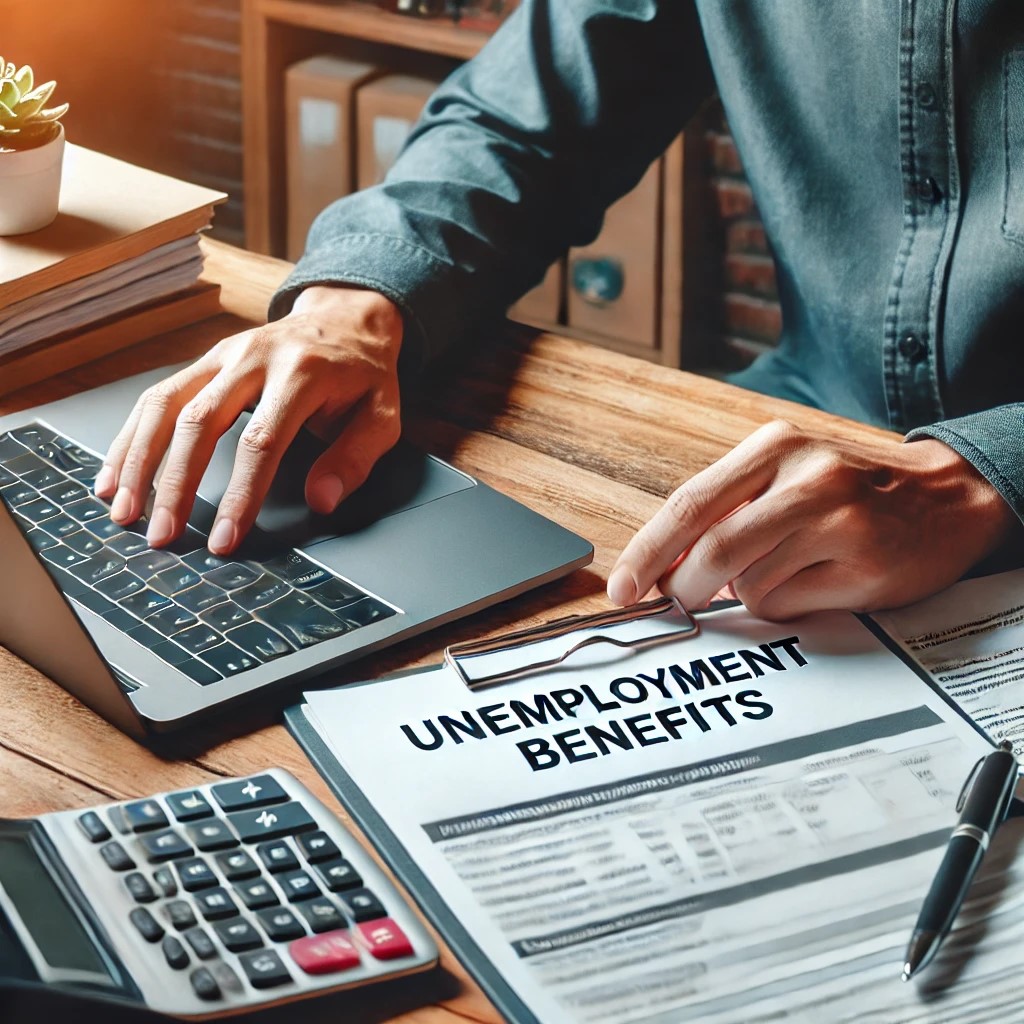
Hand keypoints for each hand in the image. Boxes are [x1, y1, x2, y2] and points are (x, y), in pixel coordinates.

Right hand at [93, 285, 403, 555]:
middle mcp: (253, 358)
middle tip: (163, 535)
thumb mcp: (384, 415)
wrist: (346, 319)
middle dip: (176, 484)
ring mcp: (222, 355)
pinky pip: (157, 397)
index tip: (225, 538)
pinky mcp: (204, 362)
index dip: (240, 493)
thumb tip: (321, 500)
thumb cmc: (364, 375)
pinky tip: (114, 474)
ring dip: (139, 460)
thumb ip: (355, 457)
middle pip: (200, 422)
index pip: (262, 441)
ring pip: (165, 405)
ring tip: (123, 510)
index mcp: (302, 373)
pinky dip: (130, 437)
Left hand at [606, 420, 1017, 619]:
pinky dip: (786, 605)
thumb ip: (726, 509)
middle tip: (683, 599)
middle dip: (686, 587)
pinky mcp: (866, 563)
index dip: (647, 551)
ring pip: (751, 586)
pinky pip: (792, 605)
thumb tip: (663, 566)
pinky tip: (818, 580)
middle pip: (713, 550)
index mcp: (774, 446)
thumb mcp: (785, 472)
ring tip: (786, 570)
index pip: (690, 503)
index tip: (623, 586)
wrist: (949, 495)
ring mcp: (840, 520)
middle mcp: (807, 476)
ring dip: (749, 594)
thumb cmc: (851, 489)